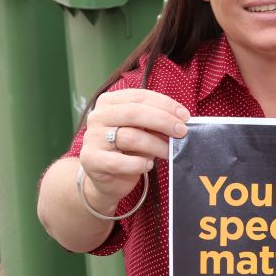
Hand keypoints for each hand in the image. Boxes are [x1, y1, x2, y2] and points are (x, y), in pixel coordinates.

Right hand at [79, 88, 189, 206]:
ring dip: (155, 145)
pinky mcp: (91, 160)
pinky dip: (138, 164)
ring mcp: (92, 138)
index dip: (165, 104)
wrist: (105, 179)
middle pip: (133, 113)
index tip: (184, 116)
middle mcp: (97, 116)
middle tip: (181, 132)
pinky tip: (148, 166)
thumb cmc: (127, 150)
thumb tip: (180, 121)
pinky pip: (118, 162)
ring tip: (169, 152)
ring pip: (130, 137)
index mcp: (109, 102)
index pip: (139, 96)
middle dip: (163, 121)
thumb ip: (155, 123)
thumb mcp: (141, 131)